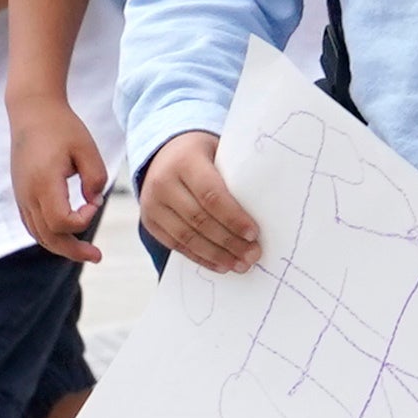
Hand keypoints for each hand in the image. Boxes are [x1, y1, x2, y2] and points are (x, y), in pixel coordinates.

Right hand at [15, 94, 108, 265]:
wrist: (31, 111)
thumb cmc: (62, 127)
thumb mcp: (86, 148)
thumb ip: (95, 178)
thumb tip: (93, 202)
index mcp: (44, 182)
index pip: (61, 221)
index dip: (82, 220)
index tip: (95, 201)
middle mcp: (28, 194)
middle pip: (48, 237)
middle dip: (73, 250)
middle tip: (97, 256)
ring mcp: (21, 196)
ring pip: (38, 235)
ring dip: (61, 246)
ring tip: (84, 251)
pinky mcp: (20, 194)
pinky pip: (32, 225)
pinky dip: (49, 235)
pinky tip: (66, 235)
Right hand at [141, 132, 260, 273]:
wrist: (164, 153)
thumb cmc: (203, 155)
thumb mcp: (218, 153)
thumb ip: (235, 176)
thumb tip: (267, 209)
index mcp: (185, 161)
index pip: (211, 195)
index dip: (233, 217)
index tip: (254, 233)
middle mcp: (163, 182)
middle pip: (199, 219)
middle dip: (229, 242)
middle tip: (253, 255)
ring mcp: (152, 203)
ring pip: (186, 237)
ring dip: (216, 255)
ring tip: (240, 264)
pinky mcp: (149, 221)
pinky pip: (175, 245)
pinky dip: (200, 257)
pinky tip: (220, 264)